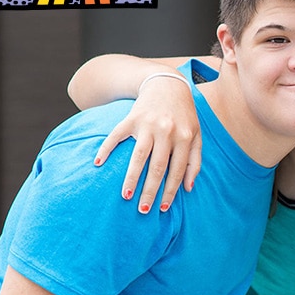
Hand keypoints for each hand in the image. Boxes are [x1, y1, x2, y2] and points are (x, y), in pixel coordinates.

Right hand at [93, 75, 201, 212]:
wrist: (168, 85)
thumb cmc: (184, 116)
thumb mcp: (196, 136)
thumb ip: (194, 161)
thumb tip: (188, 188)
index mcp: (184, 138)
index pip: (176, 171)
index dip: (169, 191)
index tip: (162, 208)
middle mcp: (167, 132)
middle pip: (157, 167)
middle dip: (150, 190)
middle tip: (143, 210)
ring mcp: (148, 125)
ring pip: (138, 156)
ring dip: (131, 177)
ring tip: (125, 195)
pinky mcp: (131, 118)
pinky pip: (116, 135)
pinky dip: (106, 148)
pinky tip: (98, 163)